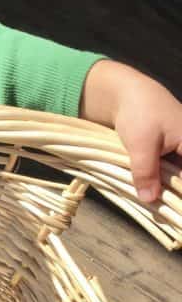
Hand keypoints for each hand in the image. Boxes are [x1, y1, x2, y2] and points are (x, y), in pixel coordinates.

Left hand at [81, 59, 181, 202]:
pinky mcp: (168, 151)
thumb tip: (150, 200)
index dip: (180, 195)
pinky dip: (159, 180)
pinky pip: (167, 171)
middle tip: (159, 208)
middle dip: (174, 193)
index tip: (173, 209)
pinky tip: (148, 191)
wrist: (124, 92)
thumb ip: (146, 172)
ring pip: (176, 176)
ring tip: (154, 203)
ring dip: (165, 188)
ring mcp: (179, 149)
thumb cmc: (138, 112)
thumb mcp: (141, 145)